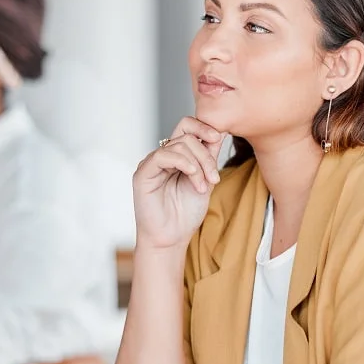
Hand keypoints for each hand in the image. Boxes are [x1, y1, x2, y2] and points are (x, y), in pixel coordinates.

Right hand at [133, 118, 226, 249]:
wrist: (172, 238)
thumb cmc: (186, 214)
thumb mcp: (206, 180)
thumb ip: (209, 157)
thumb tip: (220, 132)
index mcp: (177, 156)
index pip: (187, 126)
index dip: (204, 127)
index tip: (219, 138)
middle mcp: (163, 157)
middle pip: (186, 135)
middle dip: (206, 154)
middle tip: (214, 177)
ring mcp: (152, 163)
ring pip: (178, 144)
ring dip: (198, 164)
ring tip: (204, 186)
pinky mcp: (143, 173)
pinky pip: (163, 155)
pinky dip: (183, 162)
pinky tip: (193, 177)